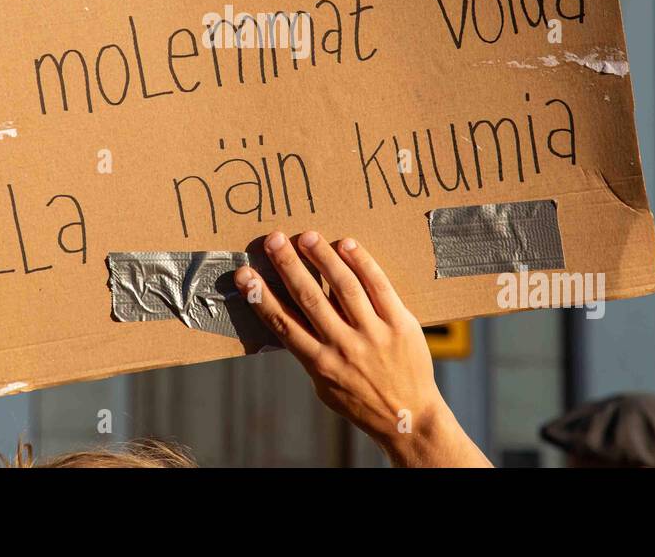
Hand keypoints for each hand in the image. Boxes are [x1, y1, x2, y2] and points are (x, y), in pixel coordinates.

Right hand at [235, 230, 491, 467]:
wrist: (409, 418)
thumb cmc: (360, 400)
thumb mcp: (325, 385)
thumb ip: (309, 351)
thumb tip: (289, 315)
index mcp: (319, 363)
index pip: (283, 323)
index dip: (261, 297)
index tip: (244, 274)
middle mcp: (344, 347)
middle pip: (309, 298)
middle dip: (288, 266)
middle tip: (273, 240)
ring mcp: (373, 334)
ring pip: (344, 287)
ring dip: (322, 257)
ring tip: (306, 236)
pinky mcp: (400, 323)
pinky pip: (378, 285)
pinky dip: (361, 262)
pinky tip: (346, 244)